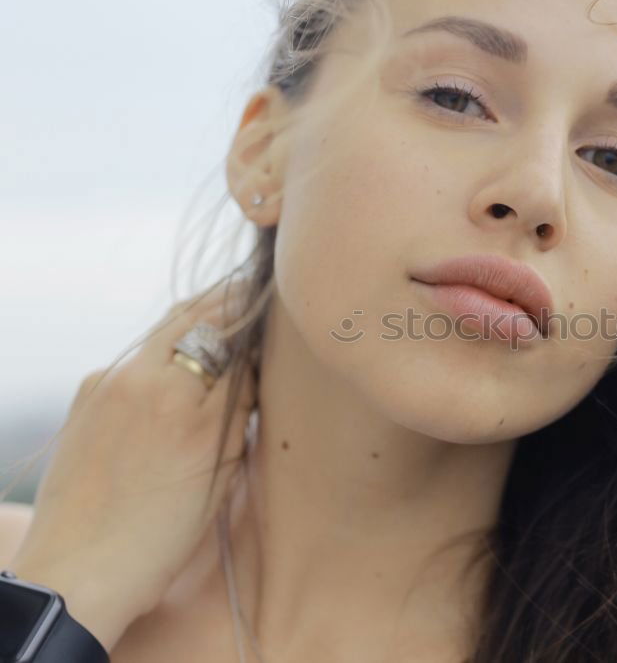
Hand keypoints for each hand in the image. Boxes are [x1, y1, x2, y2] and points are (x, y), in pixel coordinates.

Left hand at [9, 281, 257, 651]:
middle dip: (233, 304)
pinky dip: (165, 353)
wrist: (78, 571)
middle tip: (262, 298)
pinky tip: (181, 371)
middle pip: (198, 315)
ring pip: (166, 330)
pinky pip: (136, 356)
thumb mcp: (219, 473)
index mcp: (185, 402)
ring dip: (199, 322)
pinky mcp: (87, 394)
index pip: (239, 338)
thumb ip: (237, 408)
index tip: (285, 317)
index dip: (264, 324)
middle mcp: (143, 379)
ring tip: (228, 329)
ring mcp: (108, 382)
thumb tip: (255, 362)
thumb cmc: (158, 536)